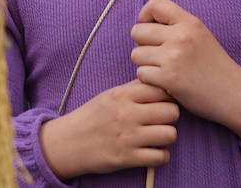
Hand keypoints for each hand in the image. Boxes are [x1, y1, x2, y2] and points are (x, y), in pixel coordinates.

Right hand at [38, 79, 178, 179]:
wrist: (69, 142)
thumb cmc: (92, 116)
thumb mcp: (110, 95)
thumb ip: (134, 89)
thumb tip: (160, 82)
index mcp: (123, 95)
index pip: (161, 89)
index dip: (167, 95)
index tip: (163, 101)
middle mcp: (127, 114)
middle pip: (171, 111)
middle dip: (170, 116)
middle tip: (162, 120)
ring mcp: (128, 137)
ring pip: (170, 134)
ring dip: (167, 137)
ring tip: (158, 136)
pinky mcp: (127, 158)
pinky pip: (160, 157)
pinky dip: (160, 156)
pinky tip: (152, 151)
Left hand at [131, 0, 240, 140]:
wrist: (233, 93)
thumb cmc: (214, 64)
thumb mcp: (199, 33)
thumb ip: (175, 16)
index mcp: (189, 22)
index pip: (155, 6)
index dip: (145, 15)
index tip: (150, 27)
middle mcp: (180, 37)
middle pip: (137, 31)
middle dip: (142, 43)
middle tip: (156, 53)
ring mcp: (173, 58)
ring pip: (136, 54)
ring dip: (145, 63)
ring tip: (162, 68)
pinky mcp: (168, 79)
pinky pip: (141, 74)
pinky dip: (149, 80)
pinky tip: (164, 82)